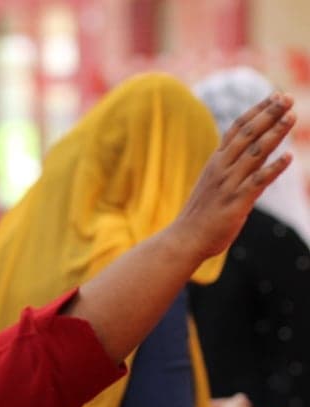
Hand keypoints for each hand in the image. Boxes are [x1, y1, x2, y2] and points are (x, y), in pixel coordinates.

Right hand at [171, 93, 295, 260]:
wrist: (185, 238)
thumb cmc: (201, 215)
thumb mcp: (213, 184)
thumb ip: (232, 169)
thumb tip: (254, 157)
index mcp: (215, 162)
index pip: (237, 129)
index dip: (256, 111)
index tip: (273, 96)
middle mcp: (221, 168)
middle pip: (247, 135)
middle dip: (268, 114)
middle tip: (286, 98)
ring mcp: (228, 184)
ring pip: (255, 153)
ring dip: (275, 133)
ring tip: (292, 117)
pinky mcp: (236, 201)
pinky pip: (258, 181)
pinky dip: (274, 169)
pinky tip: (289, 158)